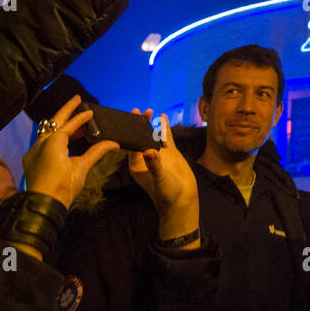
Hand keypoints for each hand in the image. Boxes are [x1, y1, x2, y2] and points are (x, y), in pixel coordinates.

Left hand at [22, 95, 119, 207]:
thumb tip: (114, 143)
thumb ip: (96, 151)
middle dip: (66, 109)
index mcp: (54, 141)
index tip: (91, 111)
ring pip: (47, 131)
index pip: (70, 125)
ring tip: (73, 121)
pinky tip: (62, 140)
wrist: (43, 204)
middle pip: (55, 121)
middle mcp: (41, 142)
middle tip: (76, 99)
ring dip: (60, 125)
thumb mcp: (82, 167)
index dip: (81, 117)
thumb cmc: (64, 185)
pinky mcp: (31, 159)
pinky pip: (42, 141)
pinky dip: (53, 137)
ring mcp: (34, 151)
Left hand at [128, 110, 199, 240]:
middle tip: (137, 111)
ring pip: (152, 135)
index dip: (129, 132)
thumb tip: (148, 150)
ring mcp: (158, 154)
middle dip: (138, 125)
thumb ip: (155, 165)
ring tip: (149, 111)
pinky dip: (164, 127)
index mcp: (136, 165)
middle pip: (140, 137)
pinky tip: (163, 117)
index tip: (128, 121)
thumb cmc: (166, 193)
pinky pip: (166, 137)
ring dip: (150, 124)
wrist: (182, 199)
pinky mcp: (170, 153)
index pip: (130, 145)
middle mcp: (145, 158)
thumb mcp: (159, 179)